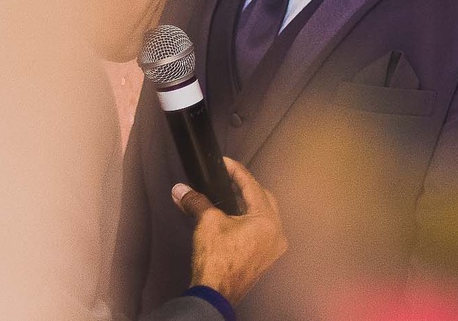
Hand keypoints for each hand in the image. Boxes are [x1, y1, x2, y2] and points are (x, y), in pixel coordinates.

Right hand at [172, 157, 287, 305]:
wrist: (214, 295)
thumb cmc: (215, 259)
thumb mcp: (207, 223)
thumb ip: (196, 202)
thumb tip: (179, 189)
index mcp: (268, 220)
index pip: (253, 186)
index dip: (237, 172)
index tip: (224, 163)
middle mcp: (278, 232)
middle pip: (264, 199)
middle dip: (246, 187)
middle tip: (229, 179)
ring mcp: (274, 247)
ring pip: (264, 215)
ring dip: (248, 204)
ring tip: (230, 195)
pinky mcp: (266, 257)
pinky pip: (262, 230)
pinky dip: (250, 220)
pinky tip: (235, 217)